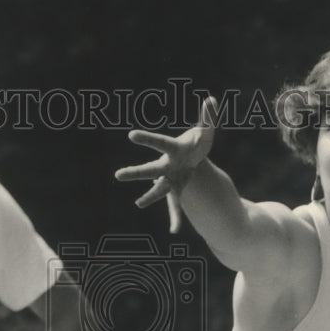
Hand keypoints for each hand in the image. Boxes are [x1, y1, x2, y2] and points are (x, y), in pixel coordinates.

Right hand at [116, 96, 217, 232]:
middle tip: (118, 175)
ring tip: (139, 204)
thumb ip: (208, 117)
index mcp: (173, 149)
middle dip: (135, 173)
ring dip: (150, 197)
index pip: (159, 143)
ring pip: (158, 190)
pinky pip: (175, 207)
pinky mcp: (177, 190)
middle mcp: (167, 166)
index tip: (131, 135)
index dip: (147, 139)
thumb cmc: (197, 142)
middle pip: (150, 169)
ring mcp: (170, 179)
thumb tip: (211, 100)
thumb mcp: (206, 130)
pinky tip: (175, 230)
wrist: (194, 158)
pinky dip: (176, 218)